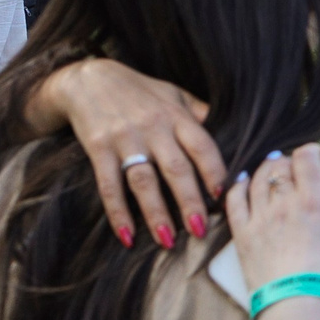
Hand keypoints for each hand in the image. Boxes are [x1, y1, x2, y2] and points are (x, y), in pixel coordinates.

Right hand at [37, 60, 222, 249]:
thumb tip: (231, 131)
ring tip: (168, 240)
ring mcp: (125, 138)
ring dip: (156, 213)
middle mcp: (153, 127)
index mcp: (176, 115)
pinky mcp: (98, 148)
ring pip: (144, 181)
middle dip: (190, 202)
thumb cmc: (140, 91)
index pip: (202, 146)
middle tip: (200, 231)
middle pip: (176, 168)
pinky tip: (126, 235)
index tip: (224, 196)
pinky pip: (109, 185)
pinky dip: (118, 212)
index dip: (215, 171)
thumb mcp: (174, 94)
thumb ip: (198, 115)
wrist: (88, 79)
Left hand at [226, 144, 319, 294]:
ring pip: (257, 179)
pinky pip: (235, 201)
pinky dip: (238, 188)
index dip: (310, 149)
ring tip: (271, 170)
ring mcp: (262, 218)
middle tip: (293, 165)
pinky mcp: (244, 235)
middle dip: (287, 161)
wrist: (296, 304)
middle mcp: (286, 204)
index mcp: (316, 202)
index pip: (306, 158)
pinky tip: (243, 185)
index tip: (314, 153)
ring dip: (265, 170)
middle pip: (280, 166)